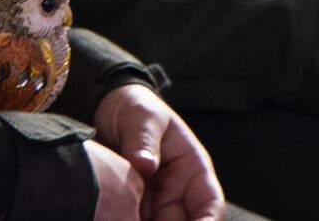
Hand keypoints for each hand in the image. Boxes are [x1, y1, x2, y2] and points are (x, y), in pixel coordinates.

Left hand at [92, 84, 224, 220]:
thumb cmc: (136, 109)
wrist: (108, 109)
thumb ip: (144, 139)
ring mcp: (156, 203)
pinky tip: (114, 217)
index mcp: (193, 170)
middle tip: (144, 220)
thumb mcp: (143, 117)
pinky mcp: (135, 208)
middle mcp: (179, 192)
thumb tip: (145, 164)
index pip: (210, 204)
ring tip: (127, 218)